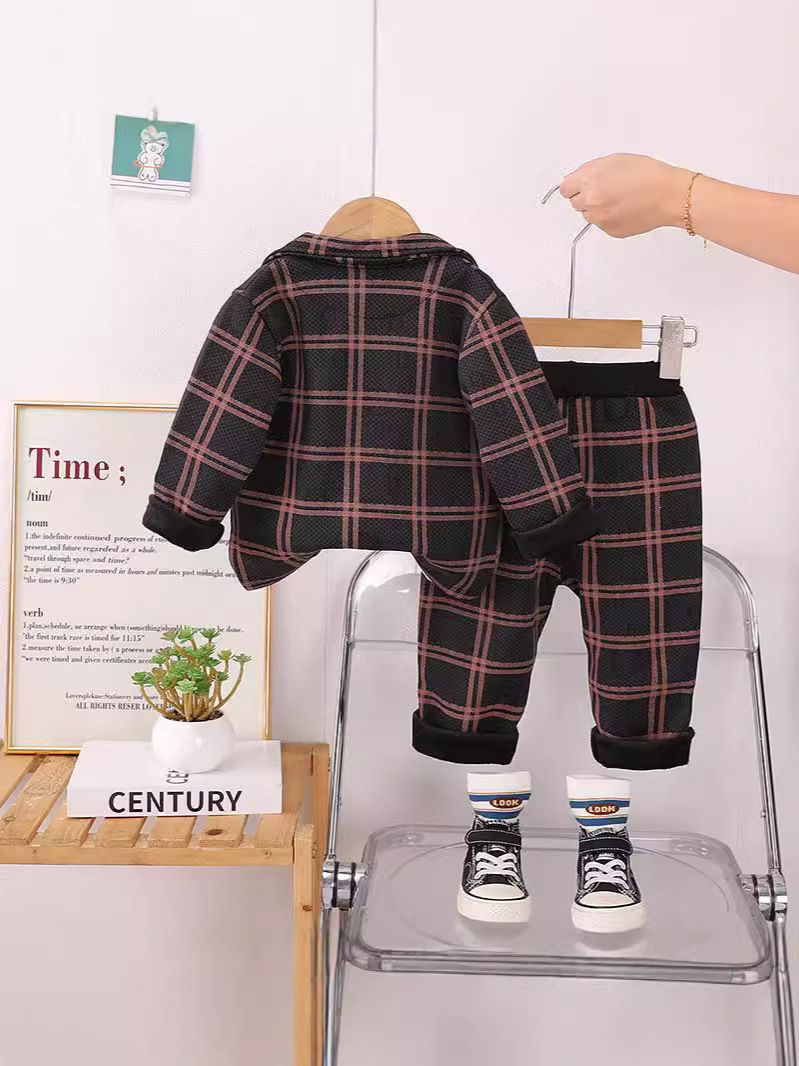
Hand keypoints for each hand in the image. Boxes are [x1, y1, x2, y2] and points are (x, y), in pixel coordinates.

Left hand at [559, 154, 691, 237]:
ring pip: (589, 215)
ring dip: (597, 208)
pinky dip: (609, 218)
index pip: (565, 188)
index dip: (574, 185)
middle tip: (606, 189)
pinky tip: (625, 208)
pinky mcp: (610, 231)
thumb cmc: (648, 175)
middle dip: (586, 196)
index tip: (579, 185)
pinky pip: (602, 224)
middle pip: (576, 202)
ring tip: (619, 198)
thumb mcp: (615, 160)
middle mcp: (591, 202)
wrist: (668, 195)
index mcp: (589, 181)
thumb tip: (580, 177)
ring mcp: (600, 219)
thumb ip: (592, 170)